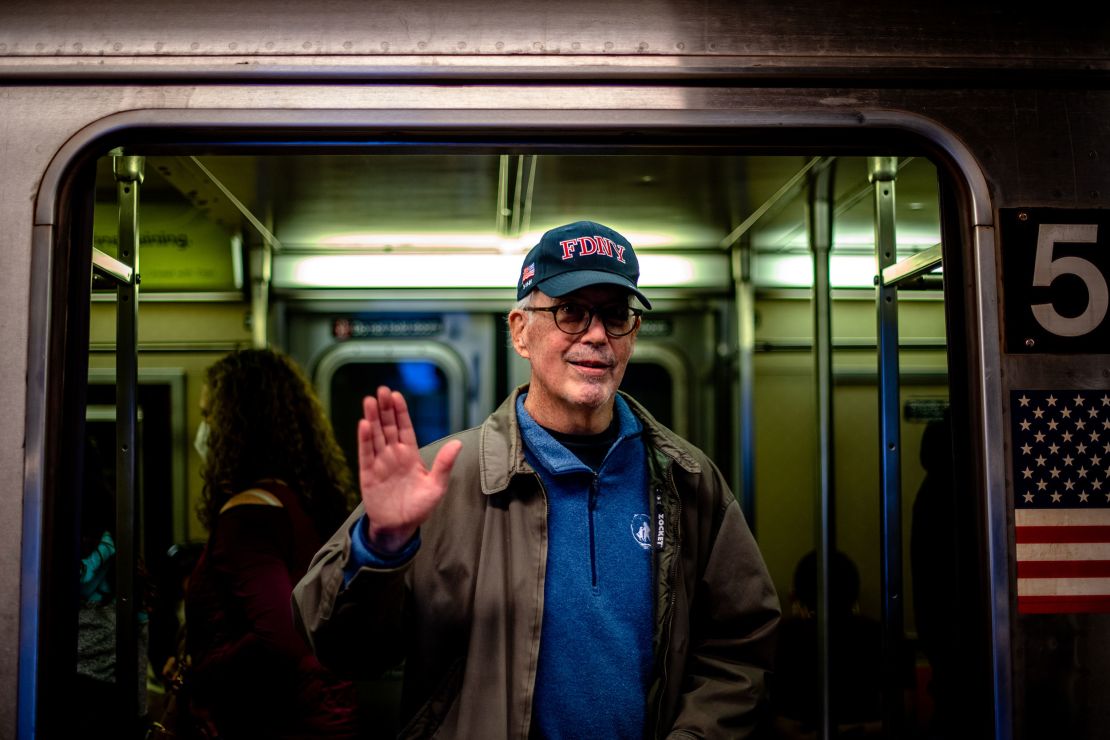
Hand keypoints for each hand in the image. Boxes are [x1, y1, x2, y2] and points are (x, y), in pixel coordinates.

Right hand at [358, 386, 461, 553]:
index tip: (396, 395)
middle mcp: (393, 455)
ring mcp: (379, 463)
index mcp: (410, 455)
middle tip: (381, 390)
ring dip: (372, 418)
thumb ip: (444, 464)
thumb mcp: (436, 487)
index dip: (400, 412)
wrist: (399, 527)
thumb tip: (458, 443)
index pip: (404, 428)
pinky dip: (364, 439)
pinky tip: (364, 424)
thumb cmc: (419, 507)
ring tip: (368, 400)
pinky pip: (365, 454)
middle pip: (388, 427)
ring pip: (375, 436)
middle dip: (385, 409)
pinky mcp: (368, 475)